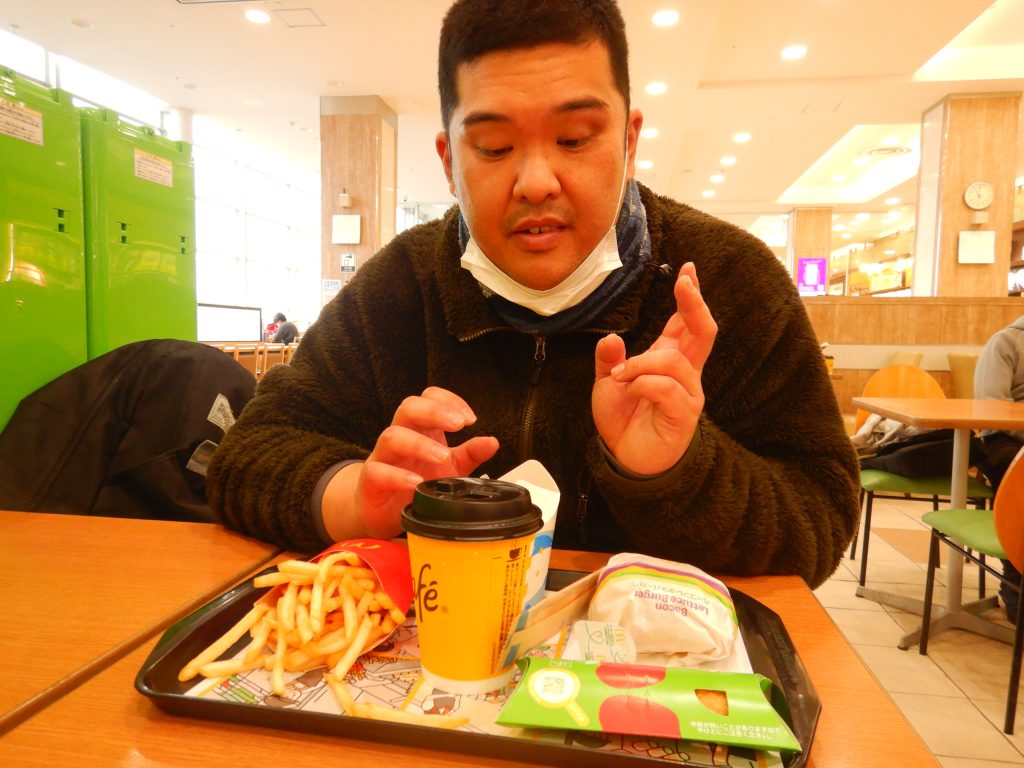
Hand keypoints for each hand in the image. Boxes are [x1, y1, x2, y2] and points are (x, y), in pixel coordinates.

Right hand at [327, 387, 498, 538]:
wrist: (385, 512)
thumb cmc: (416, 482)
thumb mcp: (450, 468)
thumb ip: (470, 454)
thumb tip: (492, 442)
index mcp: (421, 428)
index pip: (429, 397)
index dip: (449, 401)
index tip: (469, 419)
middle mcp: (401, 437)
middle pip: (409, 407)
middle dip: (434, 411)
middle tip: (458, 425)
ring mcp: (383, 457)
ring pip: (392, 436)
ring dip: (419, 443)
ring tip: (442, 456)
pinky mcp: (371, 481)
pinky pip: (378, 471)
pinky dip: (397, 475)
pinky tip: (415, 481)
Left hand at [592, 262, 716, 474]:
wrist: (625, 458)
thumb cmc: (624, 419)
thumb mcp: (607, 383)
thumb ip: (608, 360)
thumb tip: (613, 338)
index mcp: (669, 360)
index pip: (685, 323)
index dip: (689, 296)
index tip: (687, 270)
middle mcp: (685, 373)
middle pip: (703, 332)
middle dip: (695, 304)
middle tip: (685, 282)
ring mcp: (688, 393)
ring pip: (673, 361)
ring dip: (641, 363)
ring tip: (620, 376)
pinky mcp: (684, 414)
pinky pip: (666, 388)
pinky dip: (642, 383)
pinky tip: (629, 389)